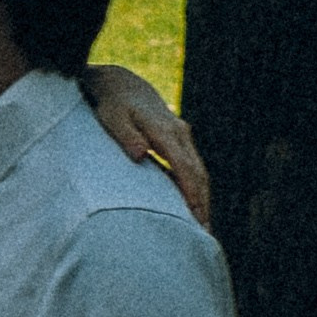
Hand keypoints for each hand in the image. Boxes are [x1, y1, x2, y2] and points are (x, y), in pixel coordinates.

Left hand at [81, 64, 210, 225]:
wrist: (122, 85)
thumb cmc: (113, 105)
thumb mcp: (112, 117)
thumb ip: (125, 135)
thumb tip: (139, 154)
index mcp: (165, 132)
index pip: (184, 167)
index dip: (191, 192)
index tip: (195, 216)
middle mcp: (180, 134)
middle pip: (198, 173)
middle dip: (203, 202)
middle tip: (204, 232)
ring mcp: (182, 137)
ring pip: (199, 171)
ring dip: (203, 198)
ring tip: (203, 227)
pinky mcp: (179, 141)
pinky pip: (192, 168)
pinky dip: (196, 189)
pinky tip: (194, 209)